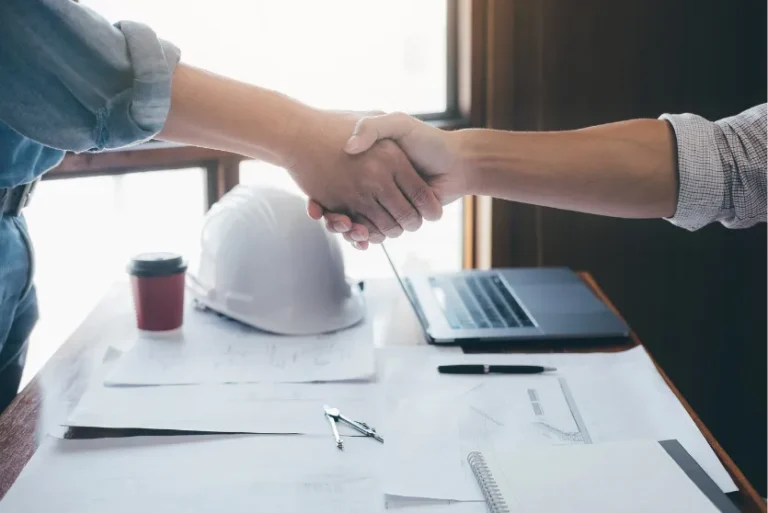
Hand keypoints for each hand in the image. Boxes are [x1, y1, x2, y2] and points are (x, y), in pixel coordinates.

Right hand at [307, 112, 466, 248]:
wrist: (457, 163)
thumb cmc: (428, 141)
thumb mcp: (397, 124)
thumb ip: (374, 127)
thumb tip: (350, 147)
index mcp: (367, 167)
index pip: (336, 185)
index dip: (325, 199)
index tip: (319, 207)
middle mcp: (372, 185)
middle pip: (343, 208)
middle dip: (337, 221)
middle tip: (336, 222)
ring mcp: (382, 202)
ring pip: (356, 223)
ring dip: (349, 231)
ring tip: (347, 229)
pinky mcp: (394, 217)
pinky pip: (373, 232)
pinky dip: (365, 238)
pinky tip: (361, 238)